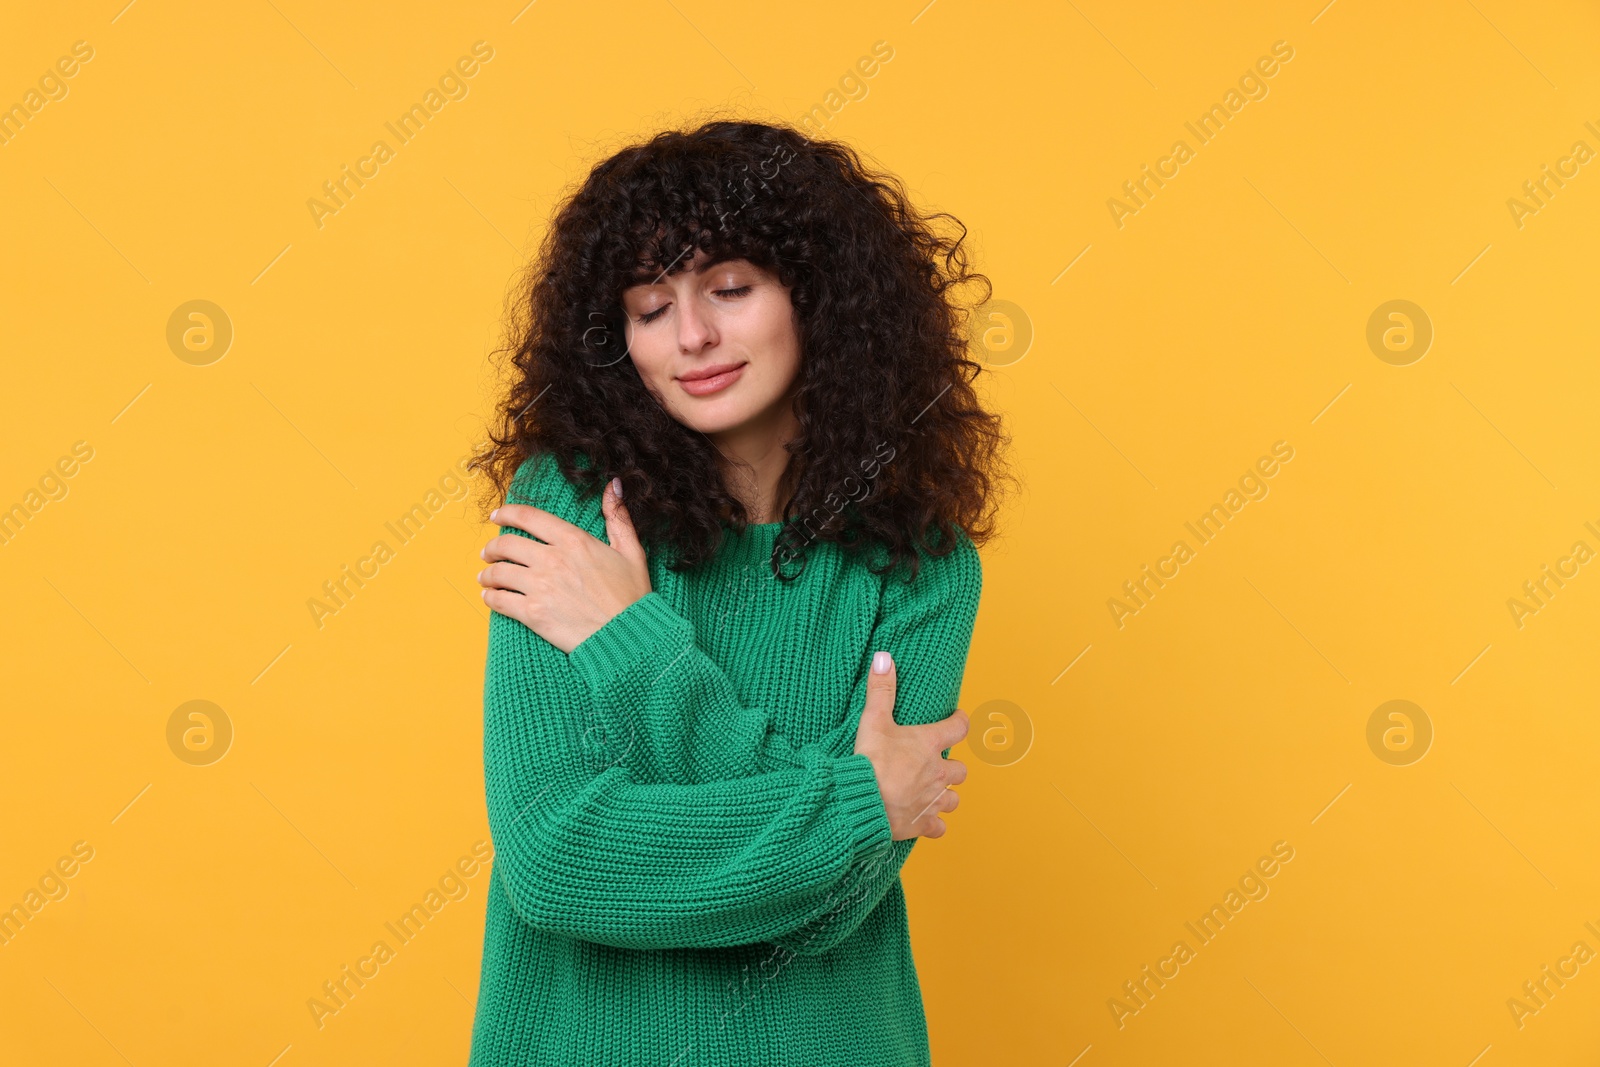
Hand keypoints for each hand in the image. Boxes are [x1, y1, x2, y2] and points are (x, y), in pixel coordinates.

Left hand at [478, 477, 652, 653]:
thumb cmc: (631, 596)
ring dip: (487, 574)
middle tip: (488, 552)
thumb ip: (618, 516)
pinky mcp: (533, 613)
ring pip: (498, 572)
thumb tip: (615, 485)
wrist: (627, 635)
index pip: (528, 517)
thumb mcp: (632, 551)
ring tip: (485, 577)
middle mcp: (552, 559)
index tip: (496, 517)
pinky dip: (490, 597)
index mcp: (573, 540)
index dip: (506, 513)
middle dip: (492, 547)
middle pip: (507, 544)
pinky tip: (490, 597)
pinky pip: (500, 600)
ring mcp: (540, 587)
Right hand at [852, 652, 969, 840]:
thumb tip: (884, 657)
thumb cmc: (870, 761)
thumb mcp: (873, 720)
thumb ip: (881, 689)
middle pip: (962, 770)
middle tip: (937, 763)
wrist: (862, 803)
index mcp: (930, 745)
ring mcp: (933, 801)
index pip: (959, 728)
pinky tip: (925, 820)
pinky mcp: (923, 825)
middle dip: (953, 767)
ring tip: (933, 792)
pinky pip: (939, 827)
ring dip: (947, 795)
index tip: (957, 719)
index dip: (960, 722)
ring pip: (954, 799)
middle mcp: (938, 773)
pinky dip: (934, 824)